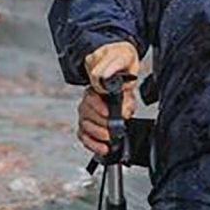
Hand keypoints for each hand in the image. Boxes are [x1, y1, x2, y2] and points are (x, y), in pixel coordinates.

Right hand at [76, 42, 138, 157]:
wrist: (125, 68)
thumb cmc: (122, 63)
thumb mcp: (123, 61)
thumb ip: (118, 75)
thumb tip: (112, 90)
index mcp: (94, 86)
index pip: (89, 98)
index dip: (98, 108)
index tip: (109, 114)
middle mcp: (88, 100)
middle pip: (85, 115)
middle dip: (101, 124)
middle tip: (113, 128)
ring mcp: (88, 113)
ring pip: (84, 126)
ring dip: (97, 134)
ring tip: (110, 137)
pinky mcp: (90, 124)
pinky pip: (84, 136)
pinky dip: (93, 144)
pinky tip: (104, 147)